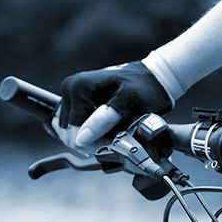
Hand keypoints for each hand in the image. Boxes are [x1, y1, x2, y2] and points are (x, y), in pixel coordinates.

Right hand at [53, 61, 172, 148]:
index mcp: (78, 87)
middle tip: (113, 140)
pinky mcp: (74, 100)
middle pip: (68, 131)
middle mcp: (70, 88)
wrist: (153, 77)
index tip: (113, 143)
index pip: (72, 130)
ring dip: (87, 139)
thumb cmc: (145, 89)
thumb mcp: (130, 104)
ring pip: (68, 130)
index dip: (92, 144)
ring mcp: (70, 93)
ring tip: (109, 136)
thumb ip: (104, 120)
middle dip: (90, 141)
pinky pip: (71, 124)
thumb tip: (80, 140)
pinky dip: (85, 132)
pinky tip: (102, 131)